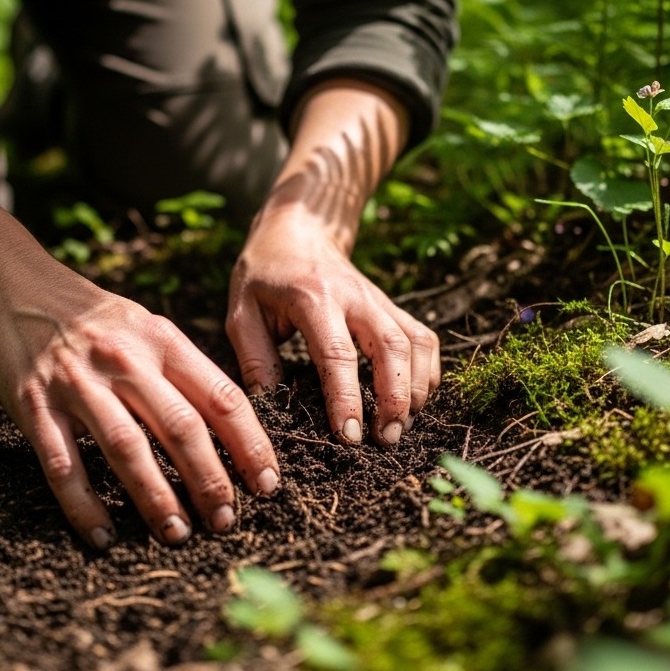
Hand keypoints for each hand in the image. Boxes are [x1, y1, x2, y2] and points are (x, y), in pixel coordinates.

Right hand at [0, 247, 280, 549]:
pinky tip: (103, 537)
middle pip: (180, 427)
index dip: (249, 444)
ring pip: (127, 449)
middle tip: (225, 521)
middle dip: (210, 481)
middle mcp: (124, 360)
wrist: (16, 288)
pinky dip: (84, 506)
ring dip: (156, 499)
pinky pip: (64, 465)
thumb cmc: (93, 317)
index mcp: (160, 339)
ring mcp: (78, 383)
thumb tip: (230, 429)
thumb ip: (182, 369)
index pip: (220, 396)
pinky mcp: (35, 405)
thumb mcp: (145, 326)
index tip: (266, 484)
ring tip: (177, 534)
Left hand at [225, 208, 439, 445]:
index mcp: (313, 298)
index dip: (346, 398)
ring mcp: (379, 300)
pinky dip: (428, 372)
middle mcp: (355, 297)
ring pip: (416, 344)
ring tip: (400, 428)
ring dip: (416, 389)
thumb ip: (255, 358)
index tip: (348, 436)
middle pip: (392, 349)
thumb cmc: (264, 274)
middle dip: (395, 399)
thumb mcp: (242, 310)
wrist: (298, 229)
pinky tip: (414, 401)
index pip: (337, 354)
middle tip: (385, 441)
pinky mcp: (392, 306)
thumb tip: (271, 406)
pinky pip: (423, 338)